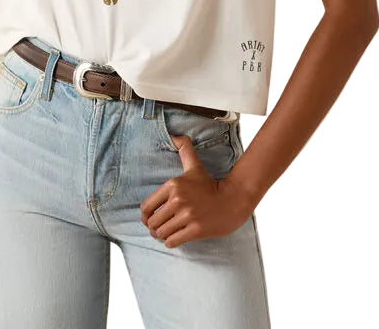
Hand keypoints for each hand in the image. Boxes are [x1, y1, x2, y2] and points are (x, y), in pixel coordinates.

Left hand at [140, 134, 254, 248]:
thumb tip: (174, 135)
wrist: (233, 199)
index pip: (147, 206)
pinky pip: (172, 241)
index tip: (149, 219)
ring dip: (162, 236)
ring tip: (166, 234)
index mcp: (173, 185)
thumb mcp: (194, 166)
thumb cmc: (210, 184)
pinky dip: (171, 242)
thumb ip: (184, 149)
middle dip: (154, 228)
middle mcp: (178, 199)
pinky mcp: (195, 229)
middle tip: (159, 229)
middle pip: (153, 222)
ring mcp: (187, 215)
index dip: (145, 216)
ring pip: (162, 233)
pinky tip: (175, 238)